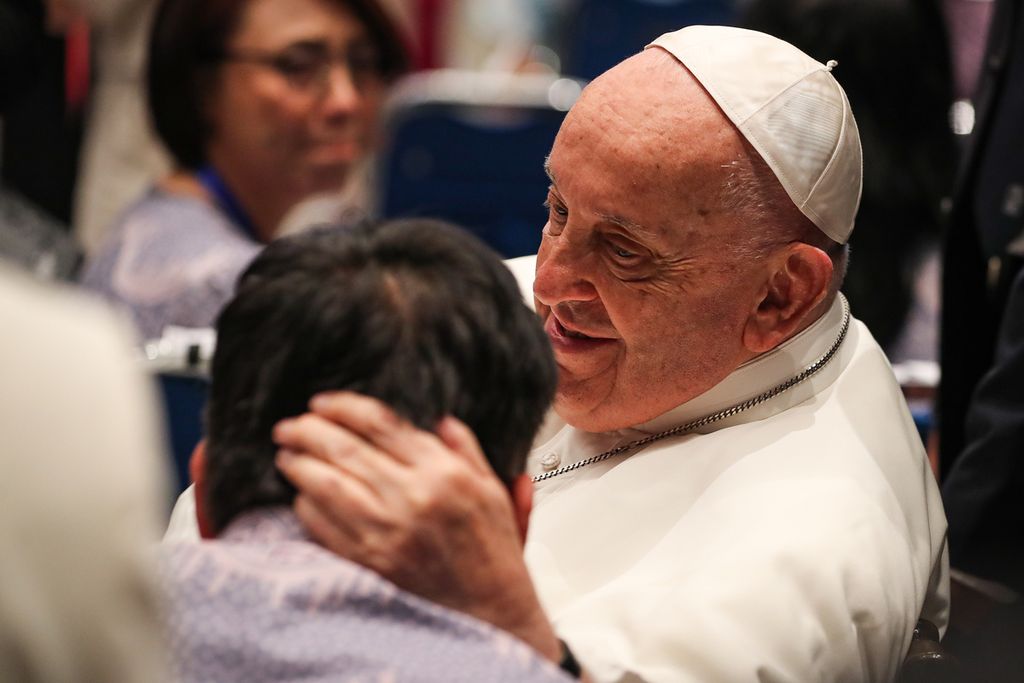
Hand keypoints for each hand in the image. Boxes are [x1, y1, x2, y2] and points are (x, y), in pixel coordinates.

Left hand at [273, 392, 561, 662]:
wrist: (492, 612)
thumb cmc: (492, 552)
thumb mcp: (492, 490)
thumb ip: (466, 450)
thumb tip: (440, 421)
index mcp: (443, 472)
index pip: (381, 423)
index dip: (344, 407)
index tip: (322, 402)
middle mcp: (413, 497)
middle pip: (345, 449)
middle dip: (308, 431)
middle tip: (289, 426)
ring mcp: (388, 531)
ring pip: (327, 485)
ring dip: (299, 466)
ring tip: (286, 455)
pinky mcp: (370, 562)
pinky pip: (324, 527)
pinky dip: (306, 507)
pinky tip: (301, 497)